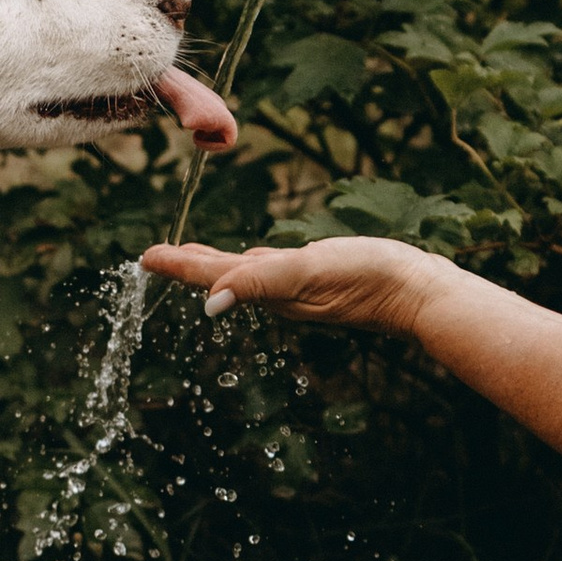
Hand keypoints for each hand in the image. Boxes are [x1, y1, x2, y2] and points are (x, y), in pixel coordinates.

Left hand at [140, 235, 450, 337]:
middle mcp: (278, 292)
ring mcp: (299, 287)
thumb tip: (209, 304)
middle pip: (221, 277)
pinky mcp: (320, 278)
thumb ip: (258, 283)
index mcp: (268, 288)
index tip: (143, 256)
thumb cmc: (366, 277)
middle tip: (156, 258)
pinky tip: (254, 259)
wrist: (418, 291)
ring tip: (192, 256)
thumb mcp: (307, 271)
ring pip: (244, 274)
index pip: (211, 276)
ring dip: (214, 265)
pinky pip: (272, 271)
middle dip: (187, 267)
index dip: (176, 265)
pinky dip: (250, 264)